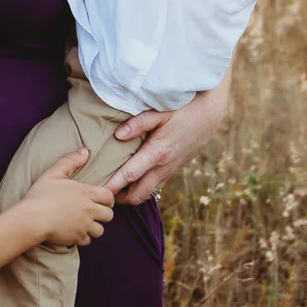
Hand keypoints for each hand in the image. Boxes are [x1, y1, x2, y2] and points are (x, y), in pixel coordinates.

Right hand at [15, 149, 114, 245]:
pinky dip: (83, 237)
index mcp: (85, 193)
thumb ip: (70, 161)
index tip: (102, 201)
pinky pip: (88, 241)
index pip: (109, 197)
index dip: (108, 199)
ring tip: (85, 223)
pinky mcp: (77, 238)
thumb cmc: (40, 195)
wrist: (31, 219)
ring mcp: (84, 226)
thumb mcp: (53, 173)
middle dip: (103, 214)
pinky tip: (75, 232)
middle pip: (108, 215)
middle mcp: (88, 210)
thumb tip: (85, 151)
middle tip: (94, 212)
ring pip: (100, 230)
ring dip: (94, 227)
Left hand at [105, 75, 230, 203]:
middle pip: (137, 195)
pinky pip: (155, 187)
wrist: (209, 116)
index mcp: (157, 152)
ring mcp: (169, 170)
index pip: (129, 175)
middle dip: (119, 197)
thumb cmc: (183, 109)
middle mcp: (163, 167)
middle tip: (101, 191)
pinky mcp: (173, 170)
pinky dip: (142, 189)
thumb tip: (118, 135)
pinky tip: (132, 181)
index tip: (97, 191)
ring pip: (146, 194)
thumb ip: (138, 123)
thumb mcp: (160, 111)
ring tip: (114, 188)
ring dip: (130, 195)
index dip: (112, 185)